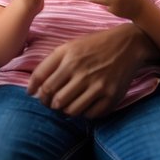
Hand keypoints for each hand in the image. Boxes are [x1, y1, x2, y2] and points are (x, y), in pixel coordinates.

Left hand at [26, 25, 144, 117]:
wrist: (128, 44)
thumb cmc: (94, 46)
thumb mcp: (69, 47)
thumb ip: (49, 65)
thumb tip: (31, 90)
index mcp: (68, 56)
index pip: (43, 83)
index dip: (36, 93)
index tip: (35, 95)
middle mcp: (81, 70)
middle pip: (55, 99)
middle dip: (49, 104)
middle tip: (51, 103)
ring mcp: (97, 85)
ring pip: (70, 110)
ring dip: (65, 111)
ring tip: (66, 105)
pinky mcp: (111, 96)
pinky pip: (90, 115)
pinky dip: (83, 113)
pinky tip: (84, 105)